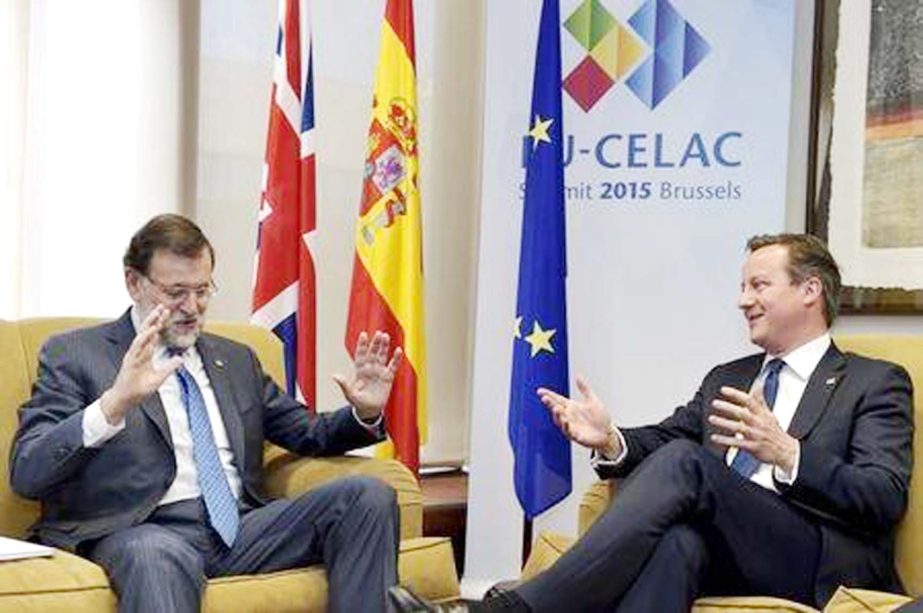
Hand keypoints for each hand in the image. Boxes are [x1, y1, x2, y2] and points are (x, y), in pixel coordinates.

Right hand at [101, 305, 182, 423]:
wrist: (126, 398)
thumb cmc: (139, 388)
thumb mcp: (160, 377)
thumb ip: (170, 367)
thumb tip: (181, 359)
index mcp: (145, 354)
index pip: (154, 335)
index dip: (159, 324)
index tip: (166, 313)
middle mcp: (139, 352)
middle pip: (148, 331)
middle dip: (155, 318)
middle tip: (163, 306)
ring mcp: (134, 355)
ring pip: (143, 335)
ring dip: (150, 324)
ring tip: (158, 313)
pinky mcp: (130, 360)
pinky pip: (138, 346)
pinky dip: (145, 337)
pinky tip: (152, 330)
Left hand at [334, 331, 402, 420]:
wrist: (370, 410)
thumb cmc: (358, 402)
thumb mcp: (350, 394)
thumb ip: (344, 385)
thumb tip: (334, 376)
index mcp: (360, 370)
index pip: (361, 355)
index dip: (362, 345)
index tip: (363, 334)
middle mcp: (370, 368)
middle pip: (373, 353)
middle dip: (375, 343)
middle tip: (378, 333)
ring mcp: (379, 371)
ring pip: (382, 356)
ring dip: (384, 347)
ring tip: (386, 337)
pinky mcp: (388, 377)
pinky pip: (393, 366)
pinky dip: (396, 358)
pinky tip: (398, 350)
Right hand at [537, 375, 615, 451]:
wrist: (608, 433)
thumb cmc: (600, 418)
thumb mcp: (593, 400)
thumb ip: (584, 389)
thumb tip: (578, 376)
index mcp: (572, 407)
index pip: (557, 399)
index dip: (549, 395)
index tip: (540, 390)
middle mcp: (568, 416)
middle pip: (556, 408)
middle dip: (550, 404)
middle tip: (545, 398)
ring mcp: (570, 426)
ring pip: (559, 420)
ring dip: (557, 415)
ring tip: (556, 408)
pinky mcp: (575, 435)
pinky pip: (568, 431)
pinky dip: (566, 426)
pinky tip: (566, 421)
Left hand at [708, 384, 798, 472]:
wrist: (786, 451)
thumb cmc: (774, 431)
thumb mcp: (768, 413)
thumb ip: (759, 398)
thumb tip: (758, 383)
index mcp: (762, 414)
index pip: (749, 400)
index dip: (736, 394)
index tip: (723, 390)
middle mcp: (759, 423)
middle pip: (744, 413)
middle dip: (728, 408)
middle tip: (715, 403)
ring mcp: (756, 435)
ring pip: (740, 428)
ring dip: (724, 423)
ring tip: (712, 418)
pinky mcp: (753, 447)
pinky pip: (738, 443)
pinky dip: (725, 440)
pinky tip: (715, 437)